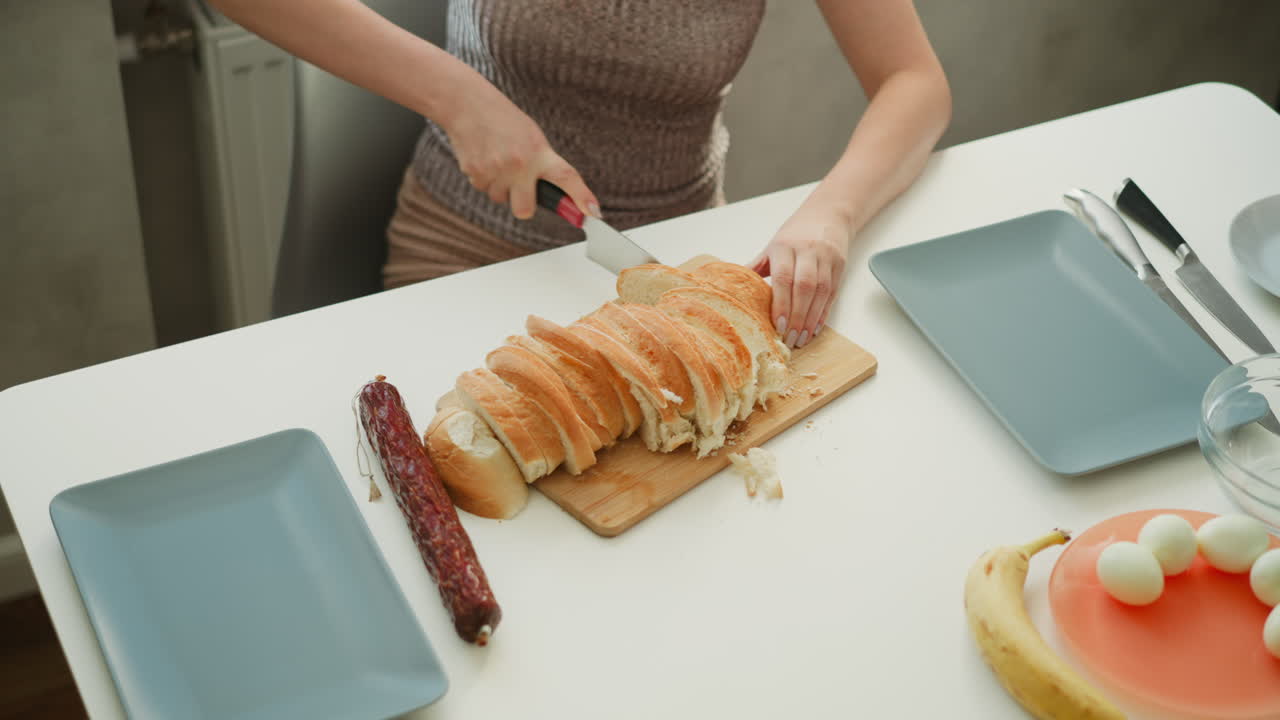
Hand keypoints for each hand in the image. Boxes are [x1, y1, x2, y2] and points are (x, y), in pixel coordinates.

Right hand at [440, 78, 598, 220]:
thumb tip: (554, 196)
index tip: (594, 214)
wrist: (467, 104)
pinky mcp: (474, 173)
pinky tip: (484, 157)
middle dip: (523, 204)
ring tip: (497, 159)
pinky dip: (484, 178)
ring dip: (501, 187)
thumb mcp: (531, 137)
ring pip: (501, 199)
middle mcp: (519, 164)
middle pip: (525, 210)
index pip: (566, 177)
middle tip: (520, 185)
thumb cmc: (504, 121)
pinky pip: (483, 189)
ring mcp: (495, 170)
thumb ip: (543, 165)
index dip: (581, 197)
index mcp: (539, 152)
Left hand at [749, 205, 851, 347]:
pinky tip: (814, 328)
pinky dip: (823, 313)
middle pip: (804, 287)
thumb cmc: (795, 234)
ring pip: (821, 292)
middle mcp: (807, 251)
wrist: (828, 213)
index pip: (784, 277)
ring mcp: (826, 258)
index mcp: (784, 246)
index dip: (781, 303)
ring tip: (801, 339)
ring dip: (811, 319)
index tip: (777, 325)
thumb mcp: (772, 246)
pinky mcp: (840, 265)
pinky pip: (832, 292)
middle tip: (789, 339)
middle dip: (797, 316)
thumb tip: (732, 288)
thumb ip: (756, 267)